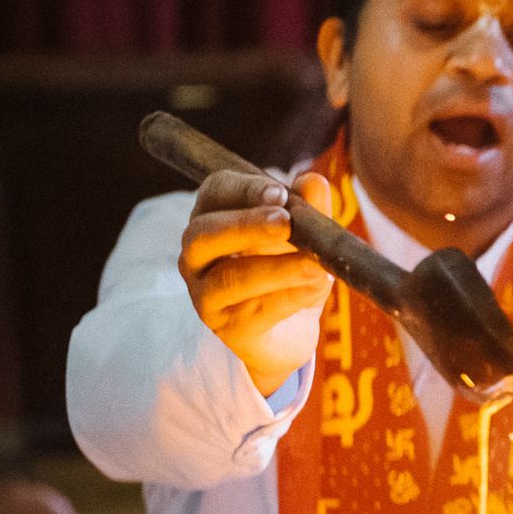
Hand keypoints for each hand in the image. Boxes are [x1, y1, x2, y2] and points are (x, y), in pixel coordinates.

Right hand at [179, 168, 334, 395]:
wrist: (289, 332)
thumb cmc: (290, 272)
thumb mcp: (307, 239)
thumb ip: (310, 211)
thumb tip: (313, 180)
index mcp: (214, 218)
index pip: (215, 193)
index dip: (245, 189)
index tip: (280, 192)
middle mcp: (198, 255)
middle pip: (203, 234)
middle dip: (245, 225)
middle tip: (285, 223)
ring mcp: (205, 294)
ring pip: (228, 278)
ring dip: (276, 268)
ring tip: (315, 265)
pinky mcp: (225, 328)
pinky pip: (253, 312)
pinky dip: (289, 298)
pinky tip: (315, 289)